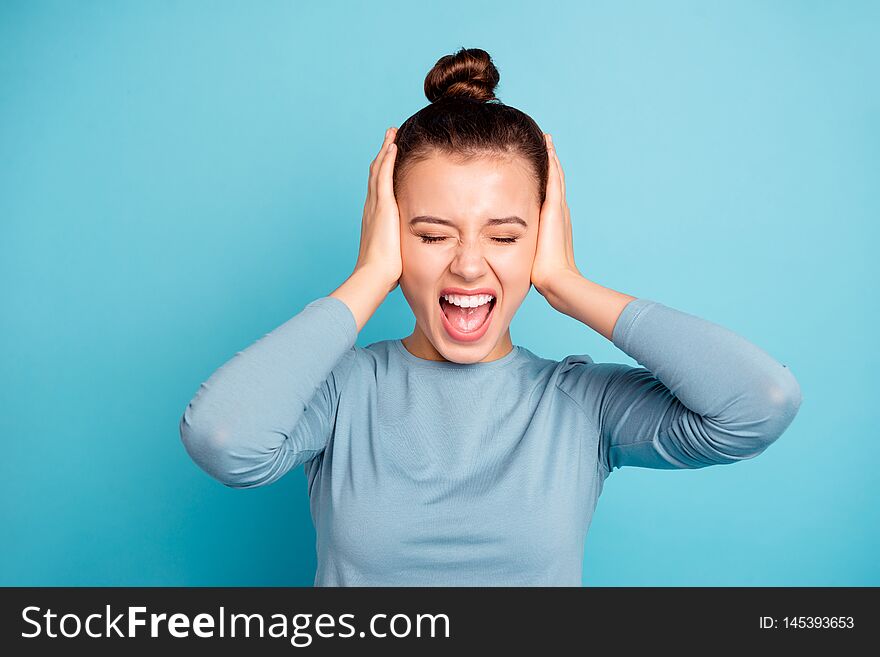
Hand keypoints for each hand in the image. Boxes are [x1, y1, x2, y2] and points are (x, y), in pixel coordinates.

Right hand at [353, 127, 401, 292]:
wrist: (375, 274)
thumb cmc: (384, 272)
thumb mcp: (394, 256)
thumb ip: (399, 250)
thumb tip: (406, 259)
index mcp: (374, 219)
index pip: (378, 190)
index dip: (382, 173)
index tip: (388, 162)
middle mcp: (371, 208)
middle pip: (375, 175)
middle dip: (382, 156)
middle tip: (389, 139)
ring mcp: (375, 205)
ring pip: (378, 170)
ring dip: (385, 150)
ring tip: (391, 134)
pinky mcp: (381, 204)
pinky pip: (382, 174)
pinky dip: (387, 158)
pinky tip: (393, 145)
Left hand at [530, 133, 581, 297]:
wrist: (555, 278)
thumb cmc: (543, 273)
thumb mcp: (531, 254)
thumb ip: (524, 248)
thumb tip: (507, 253)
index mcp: (553, 222)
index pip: (549, 195)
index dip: (546, 180)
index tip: (541, 167)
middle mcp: (559, 212)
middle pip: (554, 181)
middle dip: (550, 164)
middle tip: (547, 145)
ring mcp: (559, 209)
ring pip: (556, 176)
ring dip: (552, 158)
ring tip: (548, 140)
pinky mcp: (556, 208)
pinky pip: (554, 178)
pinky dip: (552, 161)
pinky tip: (548, 146)